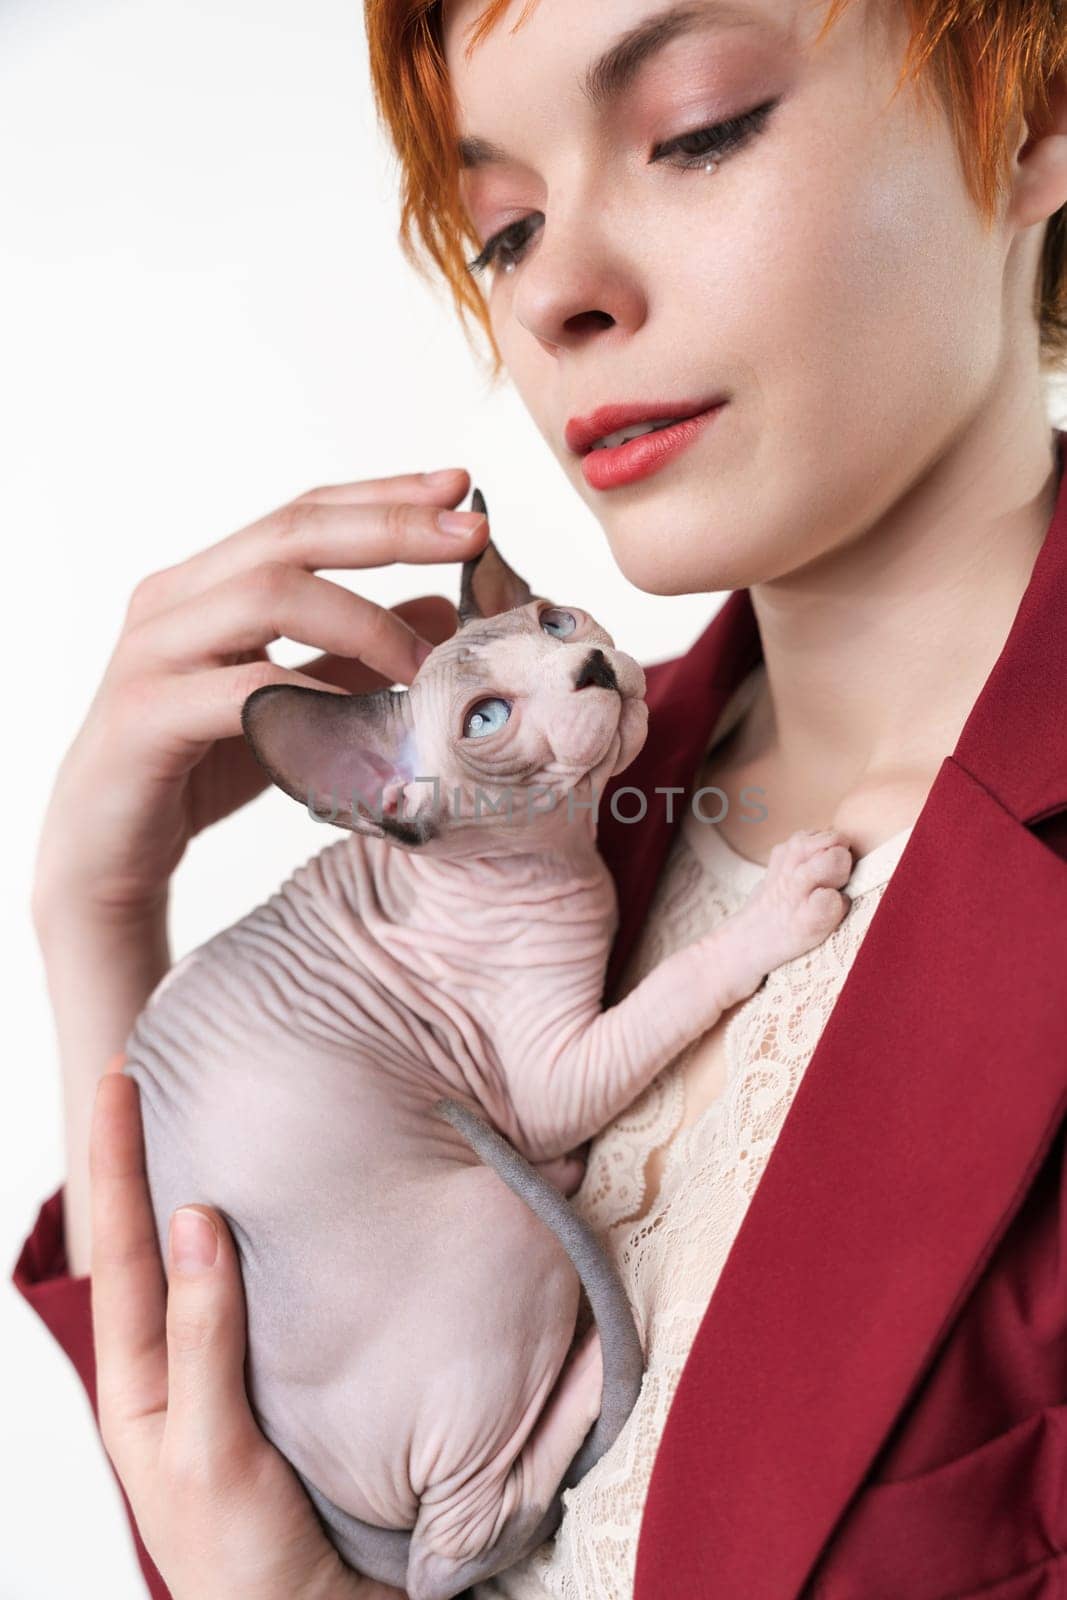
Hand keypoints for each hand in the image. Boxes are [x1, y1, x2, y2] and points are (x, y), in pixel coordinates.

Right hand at [32, 468, 486, 925]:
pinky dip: (312, 691)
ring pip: (267, 594)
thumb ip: (357, 656)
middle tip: (471, 535)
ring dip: (365, 621)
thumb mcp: (298, 702)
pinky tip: (367, 715)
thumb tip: (443, 611)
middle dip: (390, 528)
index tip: (460, 488)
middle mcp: (174, 599)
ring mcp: (154, 651)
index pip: (303, 515)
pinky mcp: (145, 714)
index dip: (384, 496)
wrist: (106, 852)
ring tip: (428, 664)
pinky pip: (242, 687)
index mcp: (207, 584)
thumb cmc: (199, 770)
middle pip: (291, 535)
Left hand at [90, 1061, 408, 1599]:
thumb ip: (203, 1337)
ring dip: (201, 1187)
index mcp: (138, 1385)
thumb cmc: (244, 1565)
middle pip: (153, 1242)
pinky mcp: (281, 1382)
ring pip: (205, 1262)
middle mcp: (175, 1367)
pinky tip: (283, 1210)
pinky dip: (262, 1241)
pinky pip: (262, 1295)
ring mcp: (226, 1374)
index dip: (119, 1162)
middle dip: (146, 1159)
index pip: (123, 1248)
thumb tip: (192, 1218)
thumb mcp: (209, 1452)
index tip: (119, 1079)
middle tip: (155, 1077)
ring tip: (212, 1118)